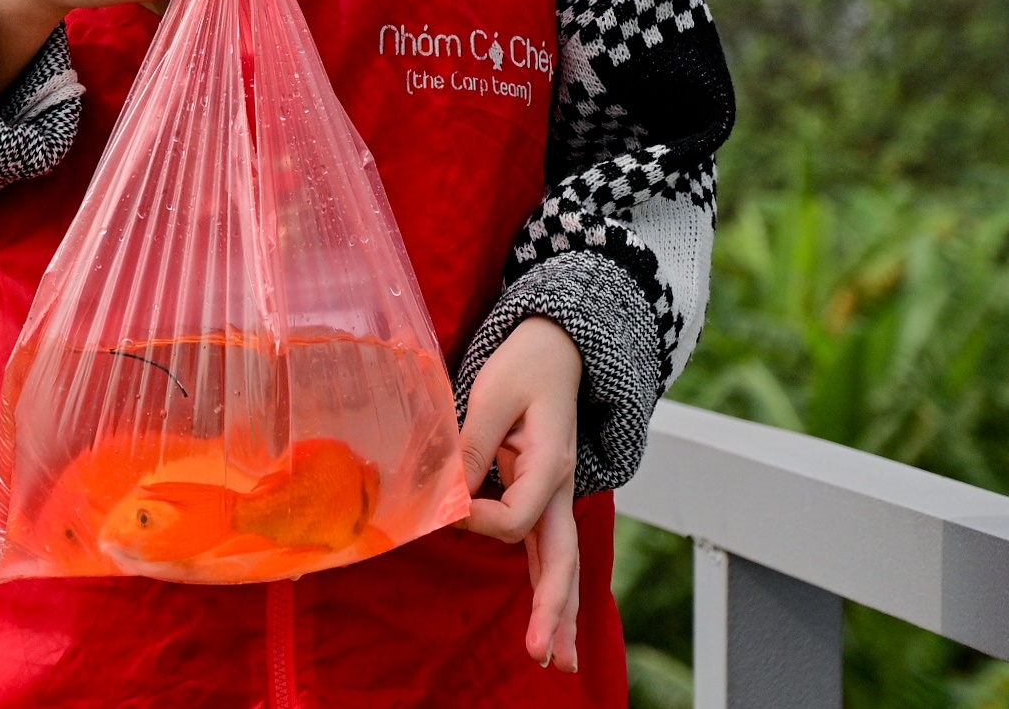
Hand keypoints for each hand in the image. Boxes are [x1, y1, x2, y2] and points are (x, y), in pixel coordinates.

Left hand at [458, 317, 583, 672]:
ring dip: (561, 612)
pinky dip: (554, 588)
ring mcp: (555, 496)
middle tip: (543, 654)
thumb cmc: (525, 364)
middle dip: (552, 608)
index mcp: (551, 463)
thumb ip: (469, 444)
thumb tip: (445, 493)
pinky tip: (555, 625)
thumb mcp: (492, 394)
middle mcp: (560, 488)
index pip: (514, 517)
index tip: (447, 503)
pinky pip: (550, 550)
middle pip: (561, 558)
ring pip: (563, 563)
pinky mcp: (543, 497)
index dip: (476, 519)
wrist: (558, 346)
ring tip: (558, 662)